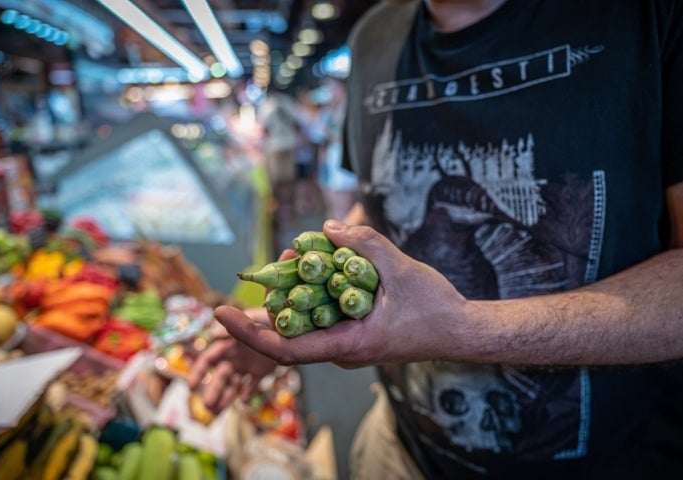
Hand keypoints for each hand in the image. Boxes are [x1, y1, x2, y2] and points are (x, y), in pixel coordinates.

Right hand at [188, 307, 278, 413]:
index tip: (191, 386)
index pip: (208, 360)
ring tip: (216, 413)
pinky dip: (246, 395)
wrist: (290, 329)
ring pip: (232, 385)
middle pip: (220, 377)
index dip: (198, 372)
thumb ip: (233, 327)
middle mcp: (235, 358)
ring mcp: (246, 366)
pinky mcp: (260, 373)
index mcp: (228, 345)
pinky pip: (251, 387)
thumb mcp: (253, 320)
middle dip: (213, 391)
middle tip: (208, 407)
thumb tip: (212, 334)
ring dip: (224, 398)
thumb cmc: (269, 320)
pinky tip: (243, 402)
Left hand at [213, 220, 469, 368]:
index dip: (247, 333)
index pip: (284, 350)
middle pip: (289, 334)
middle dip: (272, 300)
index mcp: (348, 346)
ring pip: (306, 325)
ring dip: (293, 295)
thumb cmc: (436, 309)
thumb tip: (327, 227)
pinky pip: (324, 319)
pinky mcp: (355, 334)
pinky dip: (312, 296)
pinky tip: (313, 271)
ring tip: (291, 259)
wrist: (462, 332)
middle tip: (271, 264)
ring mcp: (348, 345)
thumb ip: (365, 245)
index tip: (220, 313)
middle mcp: (342, 352)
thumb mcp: (402, 269)